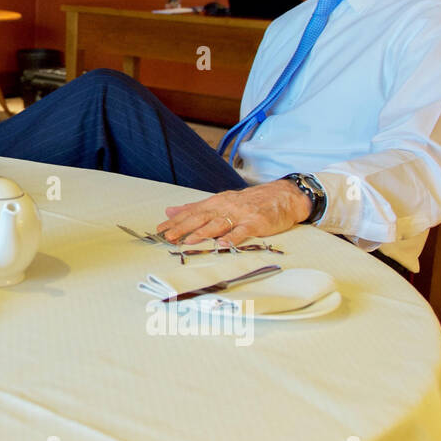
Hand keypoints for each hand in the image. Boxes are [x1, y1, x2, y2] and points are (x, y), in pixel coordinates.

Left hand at [155, 180, 311, 245]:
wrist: (281, 196)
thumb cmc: (248, 202)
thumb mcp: (220, 201)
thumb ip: (195, 207)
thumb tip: (171, 211)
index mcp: (215, 203)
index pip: (190, 212)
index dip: (174, 221)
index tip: (159, 229)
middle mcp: (225, 207)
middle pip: (200, 218)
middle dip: (183, 227)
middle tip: (167, 237)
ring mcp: (240, 215)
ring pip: (218, 224)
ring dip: (203, 233)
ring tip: (188, 241)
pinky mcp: (255, 223)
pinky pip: (243, 231)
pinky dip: (233, 237)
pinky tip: (223, 244)